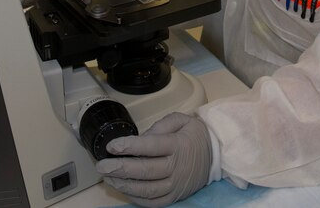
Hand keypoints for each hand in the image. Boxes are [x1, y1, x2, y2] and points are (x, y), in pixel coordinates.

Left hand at [96, 112, 212, 206]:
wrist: (217, 155)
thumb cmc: (195, 136)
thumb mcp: (182, 120)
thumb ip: (160, 125)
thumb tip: (140, 138)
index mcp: (177, 145)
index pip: (151, 146)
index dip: (129, 147)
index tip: (112, 146)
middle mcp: (177, 167)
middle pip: (146, 171)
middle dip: (120, 169)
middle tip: (102, 166)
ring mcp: (176, 184)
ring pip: (147, 189)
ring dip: (125, 185)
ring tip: (108, 178)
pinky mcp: (176, 196)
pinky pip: (154, 202)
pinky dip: (137, 198)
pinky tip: (124, 190)